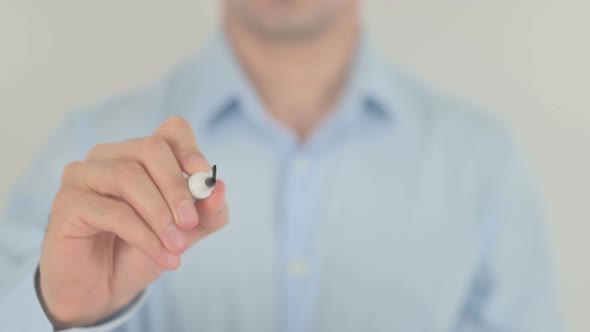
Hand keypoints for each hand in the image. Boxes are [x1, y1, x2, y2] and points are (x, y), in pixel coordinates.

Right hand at [38, 116, 227, 328]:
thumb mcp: (185, 232)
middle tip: (191, 223)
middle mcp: (109, 156)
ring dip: (160, 215)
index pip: (170, 130)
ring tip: (177, 246)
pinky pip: (112, 211)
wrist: (103, 290)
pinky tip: (163, 257)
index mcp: (140, 155)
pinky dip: (145, 236)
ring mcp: (83, 175)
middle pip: (150, 148)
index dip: (189, 148)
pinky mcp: (67, 202)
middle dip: (177, 187)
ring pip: (129, 176)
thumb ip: (207, 212)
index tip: (203, 176)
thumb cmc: (141, 251)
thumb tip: (219, 188)